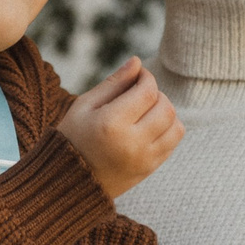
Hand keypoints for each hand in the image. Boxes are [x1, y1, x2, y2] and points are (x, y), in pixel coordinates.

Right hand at [55, 57, 183, 198]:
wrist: (69, 182)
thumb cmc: (73, 137)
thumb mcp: (85, 106)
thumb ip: (114, 83)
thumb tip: (137, 62)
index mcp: (111, 124)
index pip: (147, 91)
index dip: (147, 77)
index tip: (138, 75)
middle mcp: (131, 143)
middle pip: (165, 107)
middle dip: (157, 94)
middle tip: (140, 93)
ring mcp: (144, 159)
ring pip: (176, 126)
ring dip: (166, 112)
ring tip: (146, 111)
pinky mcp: (149, 169)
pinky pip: (173, 143)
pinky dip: (168, 129)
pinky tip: (148, 127)